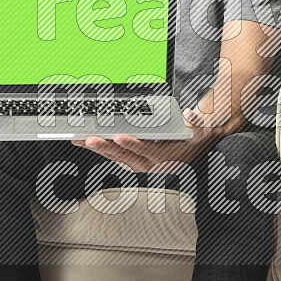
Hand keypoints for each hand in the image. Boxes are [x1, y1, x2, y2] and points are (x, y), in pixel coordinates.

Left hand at [71, 107, 215, 174]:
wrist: (195, 146)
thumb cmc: (194, 135)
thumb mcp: (200, 128)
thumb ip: (196, 122)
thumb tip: (189, 115)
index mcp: (166, 156)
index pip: (146, 150)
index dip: (132, 144)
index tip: (119, 137)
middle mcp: (151, 164)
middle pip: (125, 155)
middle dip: (105, 147)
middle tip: (89, 139)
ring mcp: (141, 166)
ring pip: (116, 158)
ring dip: (98, 149)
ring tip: (80, 140)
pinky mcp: (134, 163)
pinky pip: (116, 158)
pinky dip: (102, 151)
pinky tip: (90, 144)